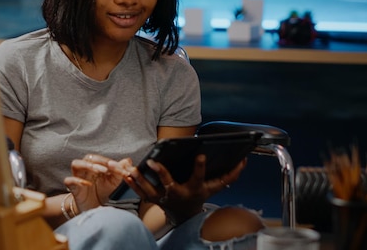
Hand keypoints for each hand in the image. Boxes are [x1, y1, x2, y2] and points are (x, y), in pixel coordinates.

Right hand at [63, 154, 126, 211]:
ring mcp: (78, 178)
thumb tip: (128, 160)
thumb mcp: (114, 183)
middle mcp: (86, 170)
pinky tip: (88, 184)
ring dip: (88, 165)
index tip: (122, 170)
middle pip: (88, 157)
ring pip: (76, 164)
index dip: (111, 162)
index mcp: (96, 166)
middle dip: (99, 161)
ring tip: (99, 171)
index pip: (101, 158)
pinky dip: (77, 180)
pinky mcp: (73, 189)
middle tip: (109, 168)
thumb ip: (120, 172)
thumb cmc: (103, 193)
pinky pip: (69, 180)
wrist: (93, 210)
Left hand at [124, 155, 245, 223]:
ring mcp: (163, 197)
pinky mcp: (152, 199)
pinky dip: (132, 184)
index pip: (199, 176)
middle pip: (168, 183)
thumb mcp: (216, 187)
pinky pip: (140, 192)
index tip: (200, 154)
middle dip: (161, 173)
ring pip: (150, 189)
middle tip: (152, 161)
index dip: (200, 166)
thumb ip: (230, 175)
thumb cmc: (200, 195)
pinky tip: (125, 174)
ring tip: (133, 168)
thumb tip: (244, 161)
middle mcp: (178, 193)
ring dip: (141, 179)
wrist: (185, 215)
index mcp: (194, 188)